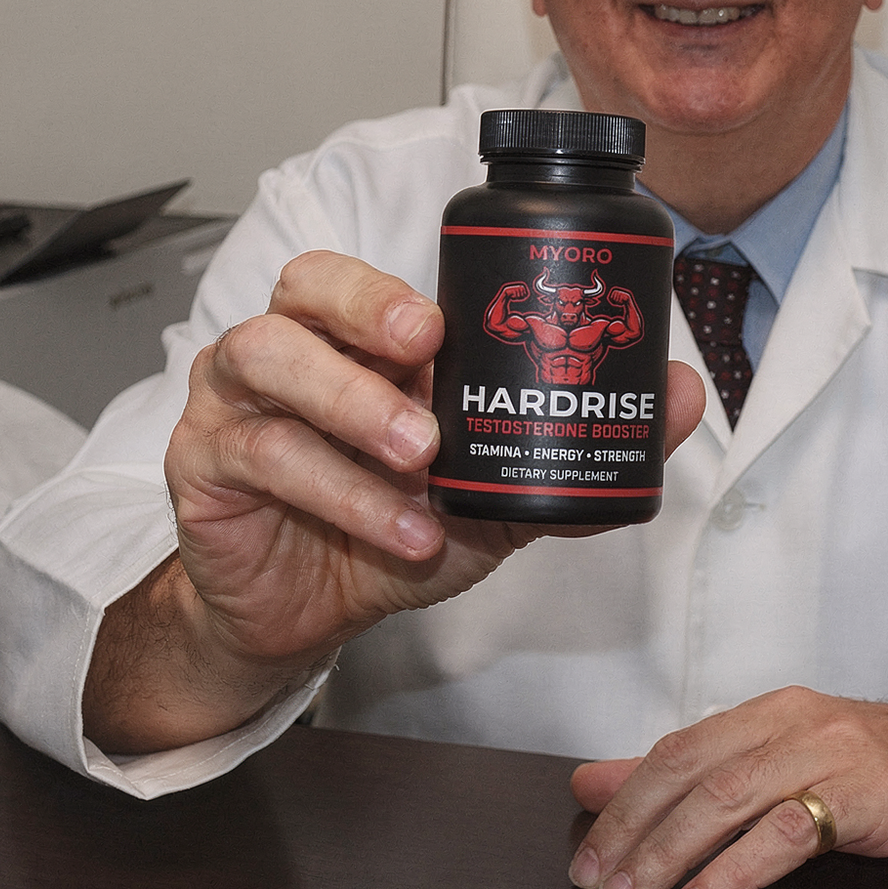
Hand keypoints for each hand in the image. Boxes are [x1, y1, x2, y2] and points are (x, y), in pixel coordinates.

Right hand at [86, 250, 703, 750]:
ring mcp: (237, 403)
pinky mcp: (205, 466)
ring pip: (267, 360)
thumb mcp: (491, 484)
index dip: (393, 283)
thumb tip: (682, 393)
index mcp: (355, 340)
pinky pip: (261, 458)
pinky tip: (400, 529)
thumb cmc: (391, 524)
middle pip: (300, 286)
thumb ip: (574, 440)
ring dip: (351, 404)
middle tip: (423, 347)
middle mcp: (291, 352)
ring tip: (420, 455)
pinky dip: (340, 494)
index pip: (359, 276)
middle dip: (362, 308)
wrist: (310, 612)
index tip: (446, 317)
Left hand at [566, 689, 887, 888]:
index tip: (586, 852)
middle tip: (596, 882)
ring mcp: (831, 754)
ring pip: (730, 797)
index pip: (677, 749)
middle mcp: (794, 722)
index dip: (625, 801)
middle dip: (635, 829)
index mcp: (771, 713)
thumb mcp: (793, 759)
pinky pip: (789, 830)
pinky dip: (738, 868)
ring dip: (672, 851)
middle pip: (692, 771)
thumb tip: (599, 781)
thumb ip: (700, 771)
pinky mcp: (868, 794)